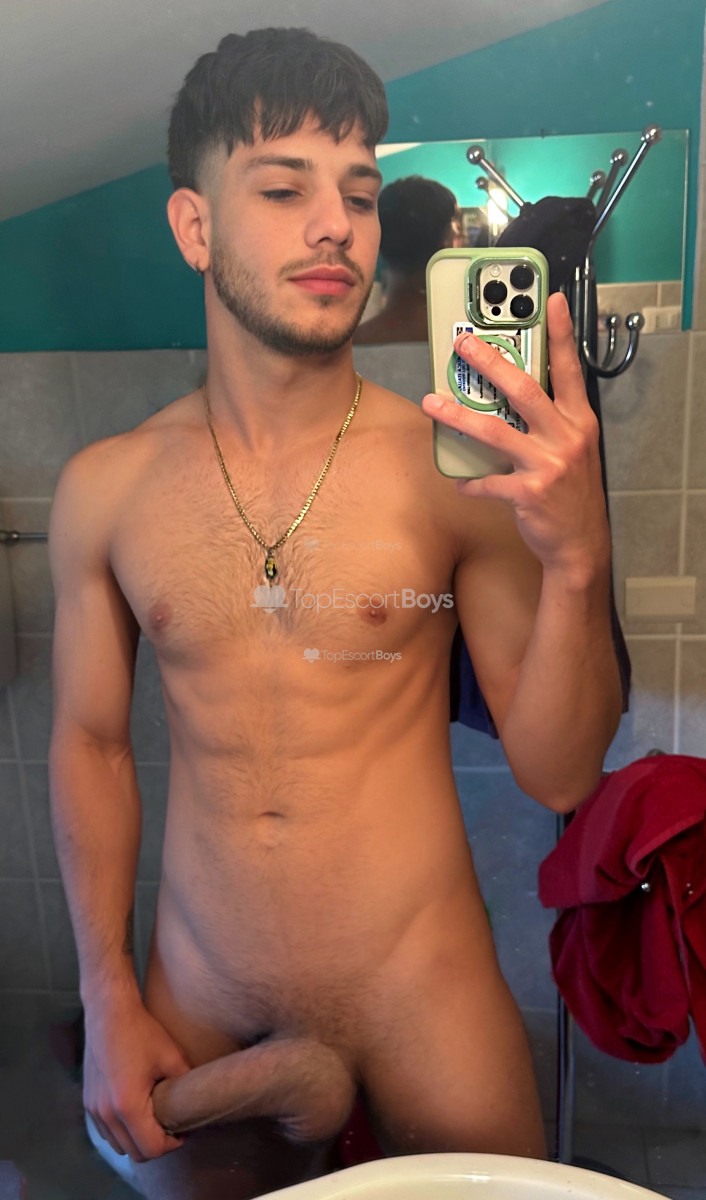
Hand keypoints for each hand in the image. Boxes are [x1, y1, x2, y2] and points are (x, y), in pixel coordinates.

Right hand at [83, 996, 191, 1161]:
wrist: (108, 1012)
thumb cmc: (142, 1032)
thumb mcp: (172, 1057)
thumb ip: (185, 1084)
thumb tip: (197, 1101)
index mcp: (127, 1106)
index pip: (151, 1148)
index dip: (172, 1144)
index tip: (183, 1129)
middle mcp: (106, 1115)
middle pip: (134, 1153)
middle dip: (156, 1145)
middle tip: (172, 1126)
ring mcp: (93, 1110)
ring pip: (118, 1145)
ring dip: (137, 1140)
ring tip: (154, 1120)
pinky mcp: (87, 1102)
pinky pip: (106, 1132)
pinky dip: (122, 1131)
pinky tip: (135, 1112)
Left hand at [421, 293, 609, 575]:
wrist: (582, 544)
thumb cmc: (571, 492)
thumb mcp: (575, 448)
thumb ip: (552, 420)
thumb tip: (513, 391)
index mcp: (579, 421)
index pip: (569, 369)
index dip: (561, 334)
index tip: (553, 301)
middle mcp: (566, 437)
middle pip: (523, 390)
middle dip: (490, 363)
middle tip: (463, 344)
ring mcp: (548, 465)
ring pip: (494, 431)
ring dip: (457, 416)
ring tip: (431, 402)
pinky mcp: (529, 493)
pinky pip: (488, 482)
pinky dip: (470, 483)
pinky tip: (460, 482)